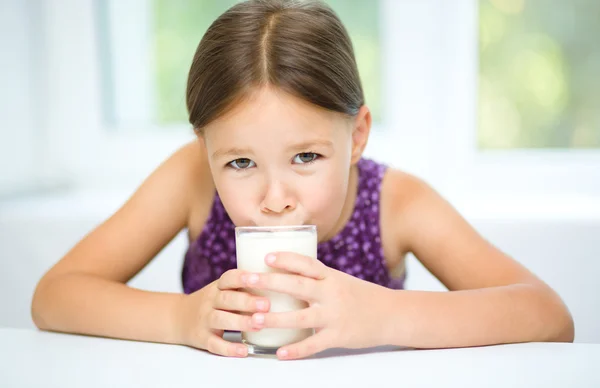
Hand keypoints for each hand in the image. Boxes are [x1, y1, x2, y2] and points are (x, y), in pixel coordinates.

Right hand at [174, 269, 269, 356]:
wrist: (179, 317)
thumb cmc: (213, 302)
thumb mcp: (223, 290)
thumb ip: (244, 288)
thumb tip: (279, 284)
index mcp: (218, 287)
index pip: (228, 278)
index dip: (242, 277)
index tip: (257, 277)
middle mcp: (210, 301)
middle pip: (227, 299)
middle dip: (247, 302)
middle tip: (267, 304)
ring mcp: (205, 320)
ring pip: (221, 320)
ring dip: (240, 322)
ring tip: (259, 324)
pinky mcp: (202, 338)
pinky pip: (215, 344)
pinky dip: (229, 348)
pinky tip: (243, 350)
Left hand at [244, 252, 393, 359]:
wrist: (391, 314)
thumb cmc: (362, 296)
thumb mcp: (340, 281)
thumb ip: (317, 279)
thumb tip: (286, 273)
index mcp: (332, 277)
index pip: (306, 263)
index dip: (286, 259)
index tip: (265, 257)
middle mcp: (332, 293)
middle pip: (297, 286)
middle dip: (270, 282)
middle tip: (247, 279)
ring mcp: (335, 316)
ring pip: (300, 317)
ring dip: (275, 319)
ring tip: (254, 320)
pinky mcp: (339, 336)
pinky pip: (314, 345)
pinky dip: (296, 350)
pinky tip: (279, 353)